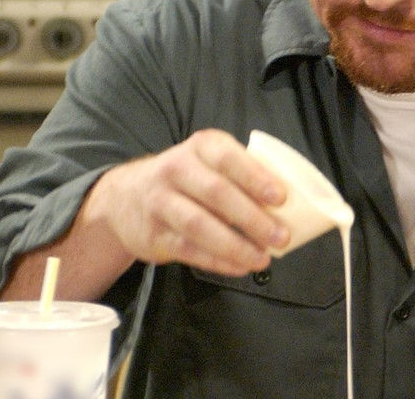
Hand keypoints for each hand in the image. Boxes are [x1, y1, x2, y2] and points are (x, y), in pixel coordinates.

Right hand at [84, 128, 289, 275]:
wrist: (125, 197)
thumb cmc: (187, 179)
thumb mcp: (209, 162)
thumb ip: (242, 175)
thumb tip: (289, 204)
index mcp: (201, 147)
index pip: (228, 158)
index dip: (255, 178)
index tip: (281, 197)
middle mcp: (176, 169)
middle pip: (217, 194)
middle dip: (252, 218)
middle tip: (281, 236)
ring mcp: (161, 202)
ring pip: (200, 225)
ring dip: (236, 245)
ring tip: (263, 258)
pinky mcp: (154, 234)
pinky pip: (189, 250)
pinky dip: (218, 261)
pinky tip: (240, 266)